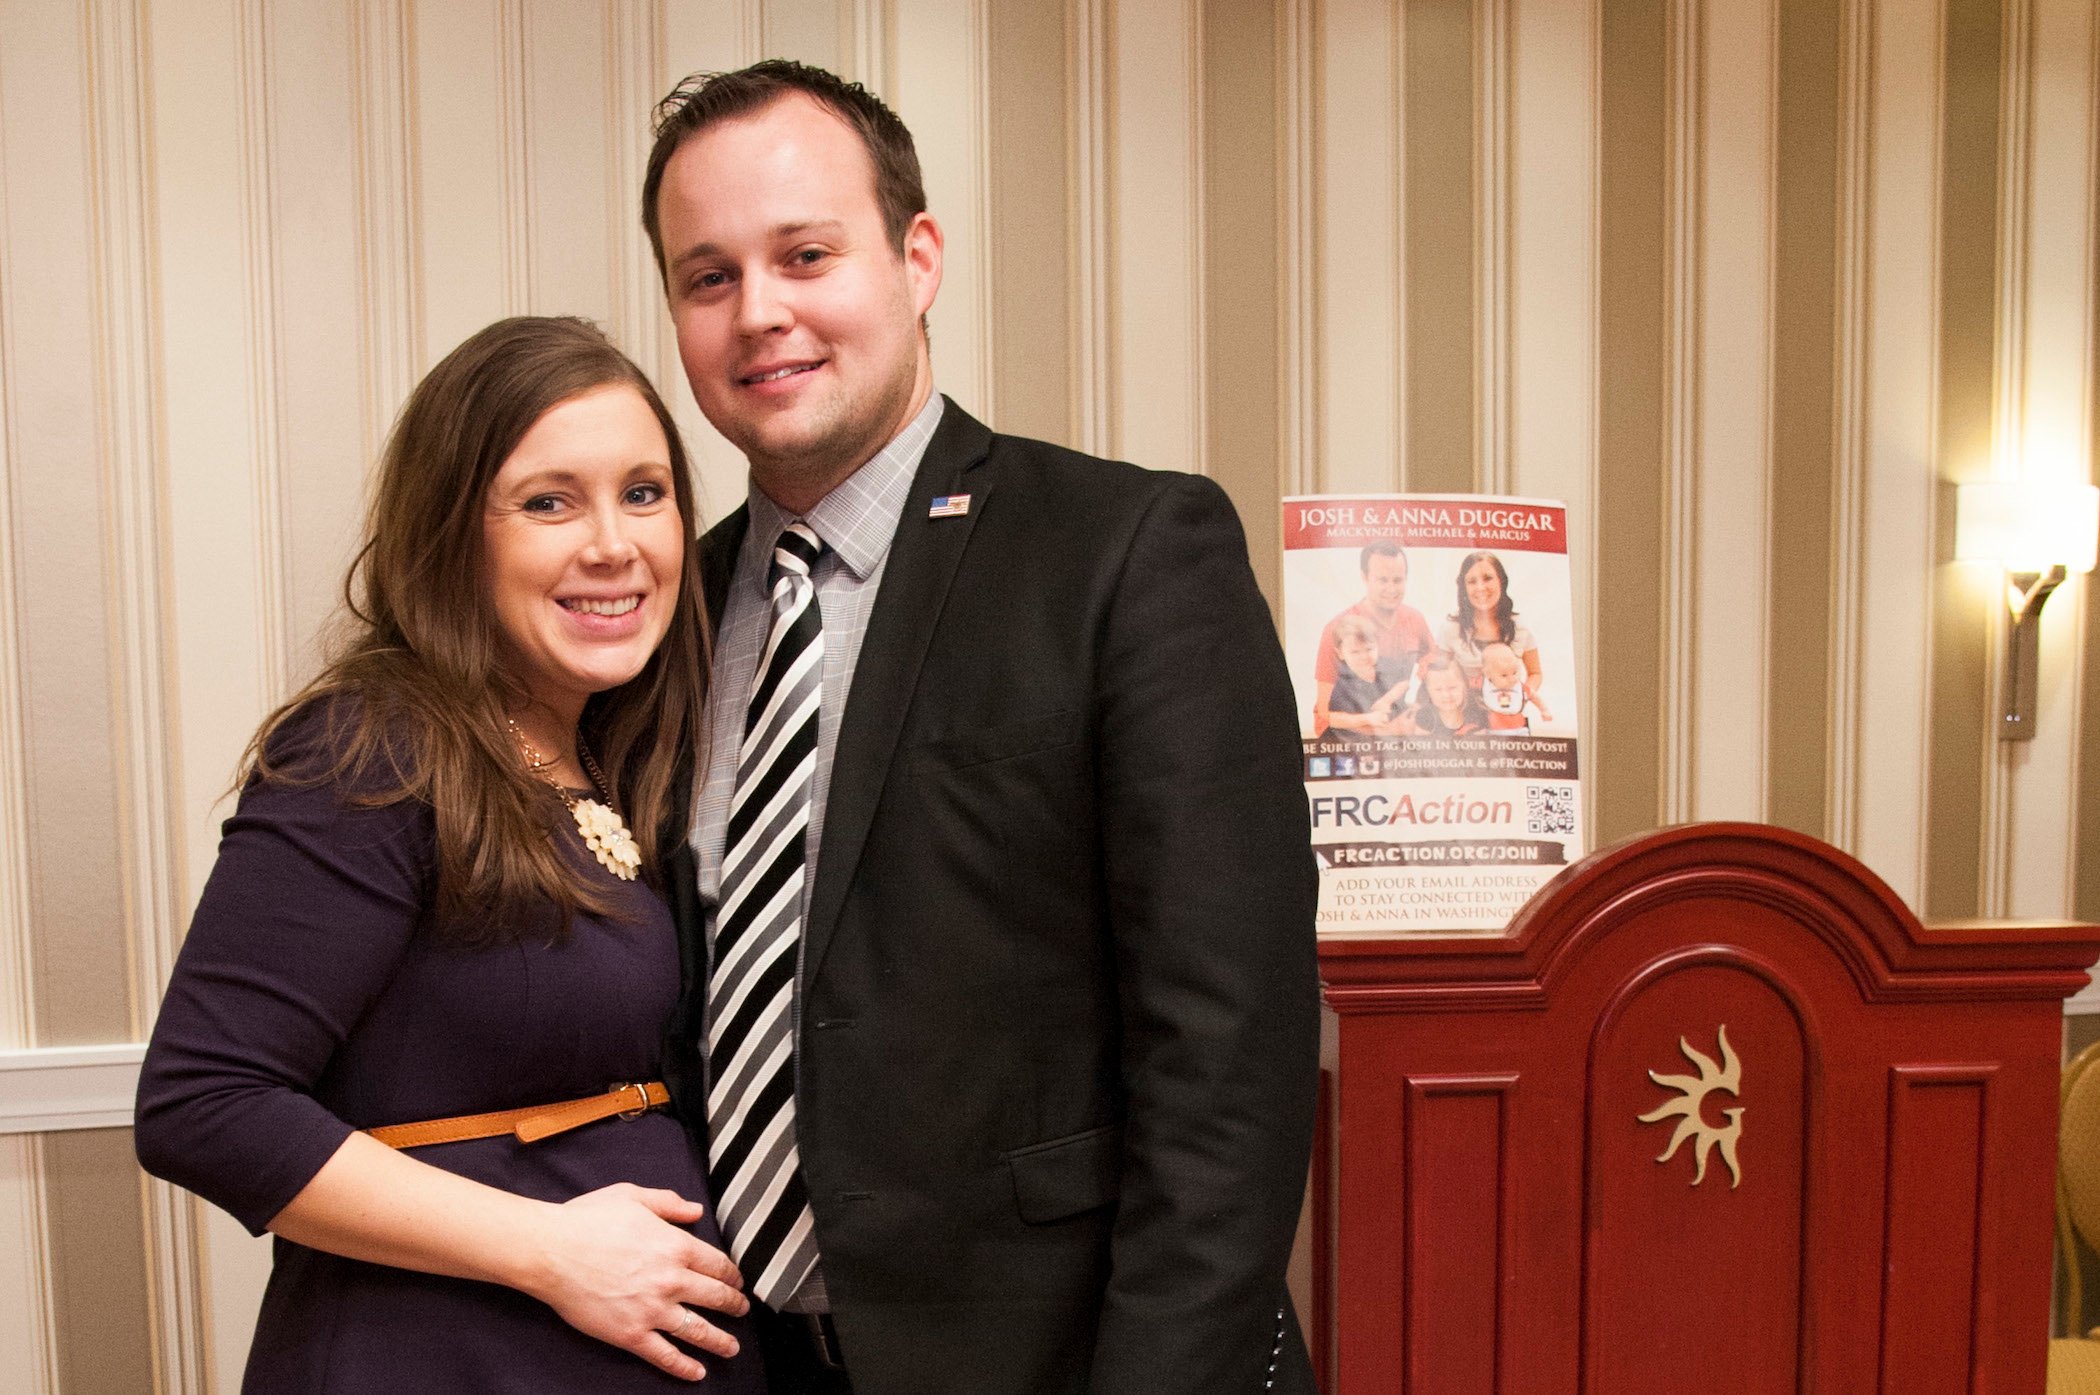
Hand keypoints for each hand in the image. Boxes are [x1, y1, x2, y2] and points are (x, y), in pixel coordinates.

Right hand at [521, 1183, 747, 1380]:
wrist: (551, 1251)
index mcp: (675, 1246)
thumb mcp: (632, 1196)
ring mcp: (651, 1310)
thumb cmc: (587, 1221)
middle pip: (715, 1297)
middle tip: (742, 1310)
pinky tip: (697, 1372)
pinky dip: (683, 1366)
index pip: (717, 1264)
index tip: (737, 1281)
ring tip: (732, 1347)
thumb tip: (695, 1211)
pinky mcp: (630, 1334)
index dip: (732, 1275)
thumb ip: (668, 1202)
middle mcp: (670, 1280)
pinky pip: (664, 1354)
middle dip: (734, 1306)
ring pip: (697, 1330)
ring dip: (720, 1341)